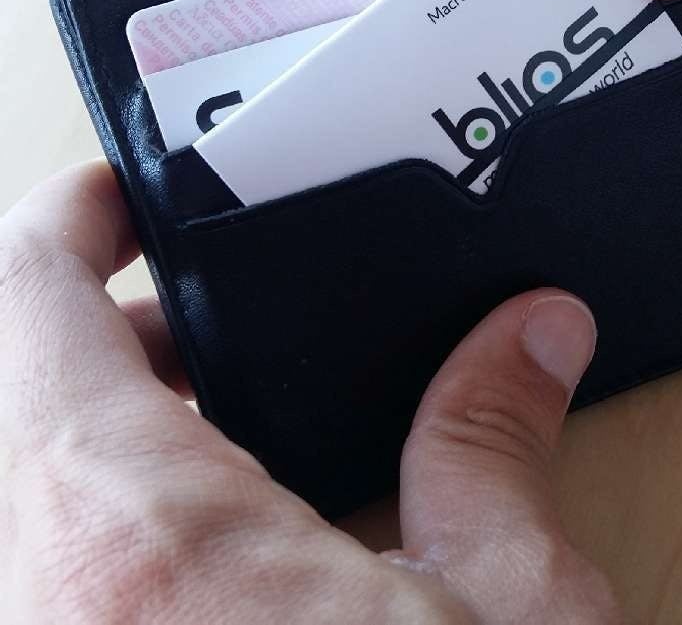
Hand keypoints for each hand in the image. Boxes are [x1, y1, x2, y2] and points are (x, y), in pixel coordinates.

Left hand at [0, 162, 619, 622]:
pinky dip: (116, 532)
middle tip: (220, 330)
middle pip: (16, 404)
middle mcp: (39, 604)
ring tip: (229, 439)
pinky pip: (51, 575)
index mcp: (139, 538)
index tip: (121, 196)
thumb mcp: (505, 616)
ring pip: (28, 497)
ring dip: (109, 444)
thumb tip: (531, 332)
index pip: (26, 307)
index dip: (66, 224)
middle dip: (116, 345)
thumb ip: (491, 443)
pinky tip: (228, 555)